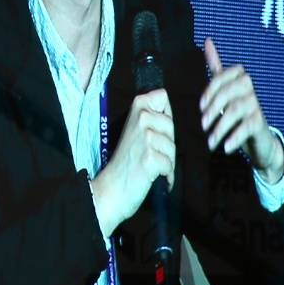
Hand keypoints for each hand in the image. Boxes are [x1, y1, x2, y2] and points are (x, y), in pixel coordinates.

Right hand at [92, 87, 173, 235]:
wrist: (111, 188)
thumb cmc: (125, 162)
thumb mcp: (134, 129)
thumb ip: (150, 116)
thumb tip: (167, 104)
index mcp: (137, 107)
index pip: (162, 96)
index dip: (163, 115)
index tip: (152, 129)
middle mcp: (141, 118)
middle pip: (172, 124)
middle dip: (166, 142)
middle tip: (147, 151)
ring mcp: (146, 137)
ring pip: (173, 146)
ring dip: (165, 160)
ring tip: (148, 164)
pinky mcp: (151, 157)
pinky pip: (170, 164)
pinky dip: (165, 174)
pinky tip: (151, 174)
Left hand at [201, 39, 283, 181]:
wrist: (257, 141)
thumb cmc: (236, 112)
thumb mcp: (224, 89)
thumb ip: (216, 67)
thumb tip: (208, 41)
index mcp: (238, 80)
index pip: (223, 76)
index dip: (211, 89)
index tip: (201, 106)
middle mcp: (248, 90)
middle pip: (229, 91)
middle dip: (213, 107)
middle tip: (202, 125)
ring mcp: (256, 106)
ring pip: (236, 110)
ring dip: (220, 127)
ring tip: (210, 142)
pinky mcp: (261, 123)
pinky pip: (247, 126)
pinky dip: (234, 137)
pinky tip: (225, 147)